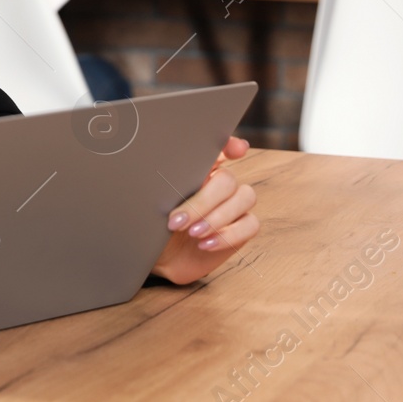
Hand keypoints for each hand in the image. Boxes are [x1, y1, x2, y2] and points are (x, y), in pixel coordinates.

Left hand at [151, 136, 257, 285]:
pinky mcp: (241, 228)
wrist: (161, 257)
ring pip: (244, 198)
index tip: (234, 150)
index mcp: (199, 169)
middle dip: (202, 202)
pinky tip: (205, 244)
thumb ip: (164, 184)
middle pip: (228, 180)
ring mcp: (234, 205)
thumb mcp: (153, 202)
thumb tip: (164, 166)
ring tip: (192, 233)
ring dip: (217, 217)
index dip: (230, 144)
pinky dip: (228, 235)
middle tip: (178, 221)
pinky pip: (249, 225)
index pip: (220, 147)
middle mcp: (220, 183)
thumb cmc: (156, 225)